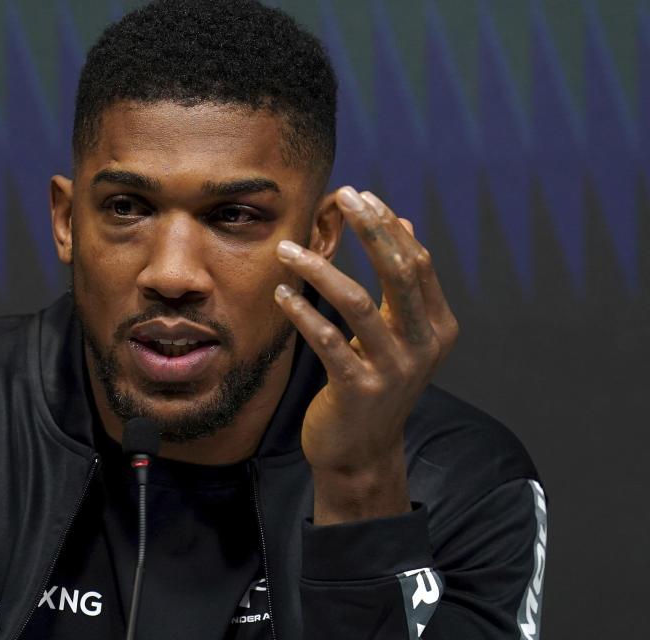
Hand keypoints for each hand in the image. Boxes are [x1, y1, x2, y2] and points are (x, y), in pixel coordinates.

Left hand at [274, 186, 457, 524]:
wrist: (362, 453)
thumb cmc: (372, 385)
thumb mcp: (396, 335)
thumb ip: (402, 286)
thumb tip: (402, 223)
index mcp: (438, 327)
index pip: (417, 263)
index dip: (389, 226)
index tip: (360, 197)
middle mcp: (423, 346)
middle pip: (400, 272)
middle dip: (371, 229)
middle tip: (342, 197)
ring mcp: (393, 369)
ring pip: (358, 303)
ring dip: (320, 270)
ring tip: (288, 249)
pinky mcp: (358, 389)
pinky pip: (327, 341)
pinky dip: (302, 313)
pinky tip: (281, 293)